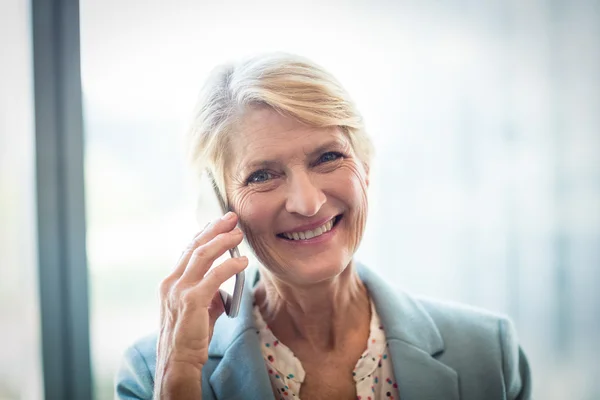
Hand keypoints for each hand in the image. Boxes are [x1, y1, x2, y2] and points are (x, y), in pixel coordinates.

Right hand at [154, 212, 247, 397]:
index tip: (220, 223)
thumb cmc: (189, 338)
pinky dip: (229, 266)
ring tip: (239, 234)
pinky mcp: (191, 301)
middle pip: (195, 246)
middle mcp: (172, 282)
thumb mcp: (198, 310)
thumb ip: (209, 294)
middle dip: (215, 229)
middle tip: (232, 218)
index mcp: (171, 282)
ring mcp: (179, 290)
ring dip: (222, 241)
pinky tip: (242, 262)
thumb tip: (225, 287)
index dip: (205, 234)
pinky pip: (214, 277)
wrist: (177, 362)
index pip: (189, 250)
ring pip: (202, 255)